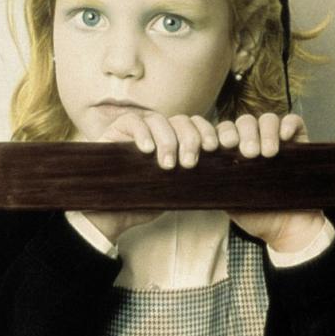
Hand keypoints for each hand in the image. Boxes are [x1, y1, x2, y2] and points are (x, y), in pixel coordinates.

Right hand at [86, 111, 218, 242]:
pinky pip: (131, 121)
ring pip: (158, 119)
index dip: (207, 131)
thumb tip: (220, 169)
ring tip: (167, 165)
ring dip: (167, 140)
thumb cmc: (147, 202)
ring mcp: (136, 130)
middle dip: (190, 139)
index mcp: (177, 141)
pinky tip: (147, 150)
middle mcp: (158, 131)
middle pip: (181, 120)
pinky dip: (142, 133)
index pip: (196, 124)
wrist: (113, 216)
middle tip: (189, 163)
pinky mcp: (114, 132)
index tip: (214, 148)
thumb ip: (193, 174)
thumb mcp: (176, 188)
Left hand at [218, 113, 325, 251]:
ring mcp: (276, 139)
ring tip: (267, 154)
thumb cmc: (256, 214)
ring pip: (266, 119)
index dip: (215, 134)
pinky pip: (293, 121)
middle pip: (243, 122)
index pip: (221, 131)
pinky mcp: (298, 141)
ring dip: (265, 132)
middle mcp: (253, 141)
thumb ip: (216, 181)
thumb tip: (198, 169)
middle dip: (243, 134)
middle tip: (248, 154)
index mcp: (233, 152)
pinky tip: (285, 137)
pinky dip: (288, 125)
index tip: (212, 148)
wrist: (288, 228)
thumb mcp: (229, 198)